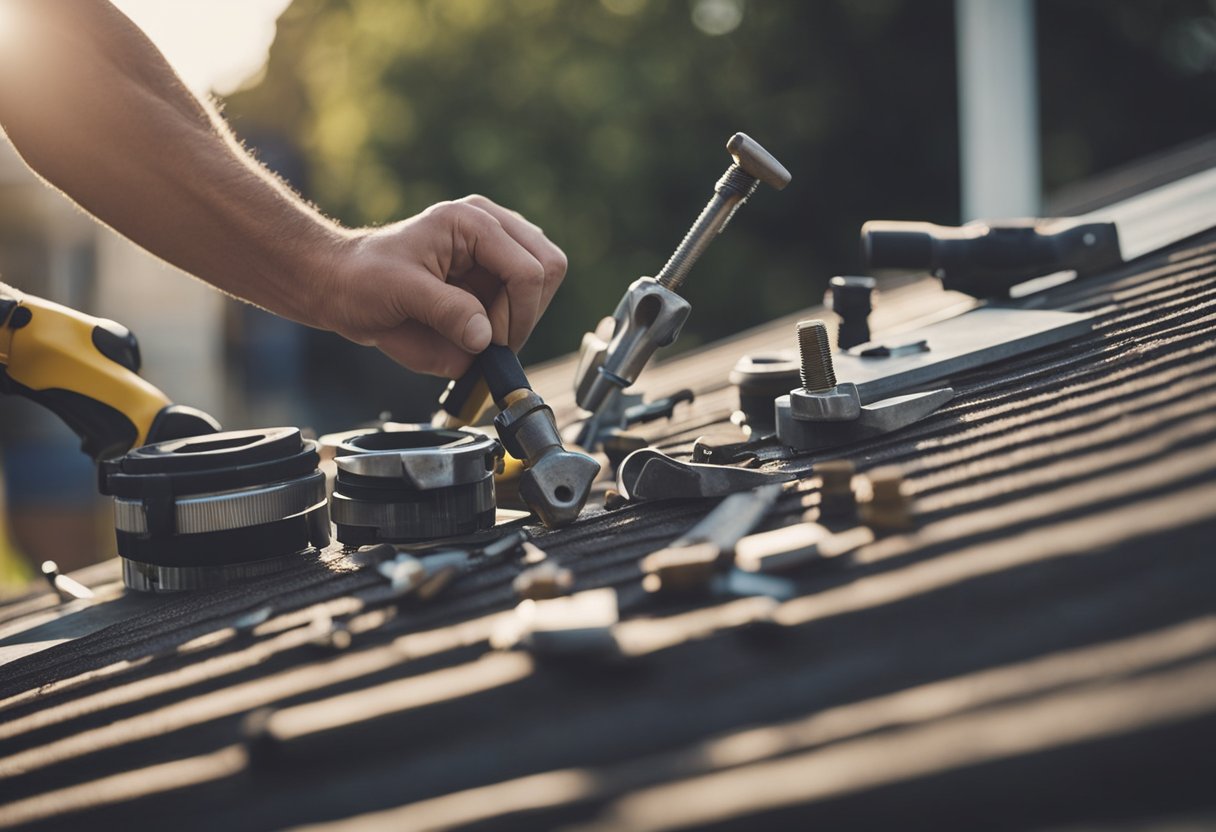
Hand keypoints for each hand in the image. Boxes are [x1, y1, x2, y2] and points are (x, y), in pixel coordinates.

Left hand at [319, 195, 566, 377]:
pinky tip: (478, 329)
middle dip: (524, 313)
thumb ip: (445, 312)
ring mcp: (499, 251)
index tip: (488, 342)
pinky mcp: (497, 275)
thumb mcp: (400, 292)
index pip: (528, 269)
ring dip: (519, 319)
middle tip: (486, 338)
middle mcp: (493, 229)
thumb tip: (485, 338)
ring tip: (476, 332)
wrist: (345, 287)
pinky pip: (529, 302)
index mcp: (472, 221)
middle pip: (550, 269)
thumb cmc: (364, 280)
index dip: (517, 314)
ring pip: (547, 284)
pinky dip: (514, 325)